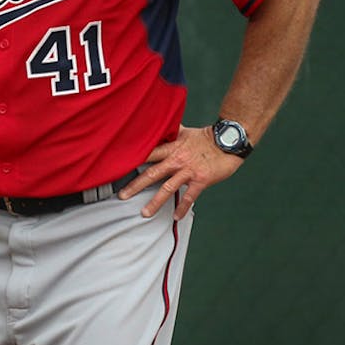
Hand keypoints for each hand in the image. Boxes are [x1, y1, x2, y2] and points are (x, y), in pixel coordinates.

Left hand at [119, 124, 244, 218]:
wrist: (228, 141)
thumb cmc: (206, 137)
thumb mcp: (184, 132)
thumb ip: (169, 133)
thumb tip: (156, 127)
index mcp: (170, 148)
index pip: (147, 154)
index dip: (132, 160)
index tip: (117, 168)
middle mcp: (176, 160)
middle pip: (151, 173)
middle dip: (135, 185)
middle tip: (122, 196)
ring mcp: (188, 171)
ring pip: (167, 188)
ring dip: (155, 202)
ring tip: (144, 213)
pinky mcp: (201, 180)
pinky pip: (190, 197)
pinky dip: (182, 208)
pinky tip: (175, 216)